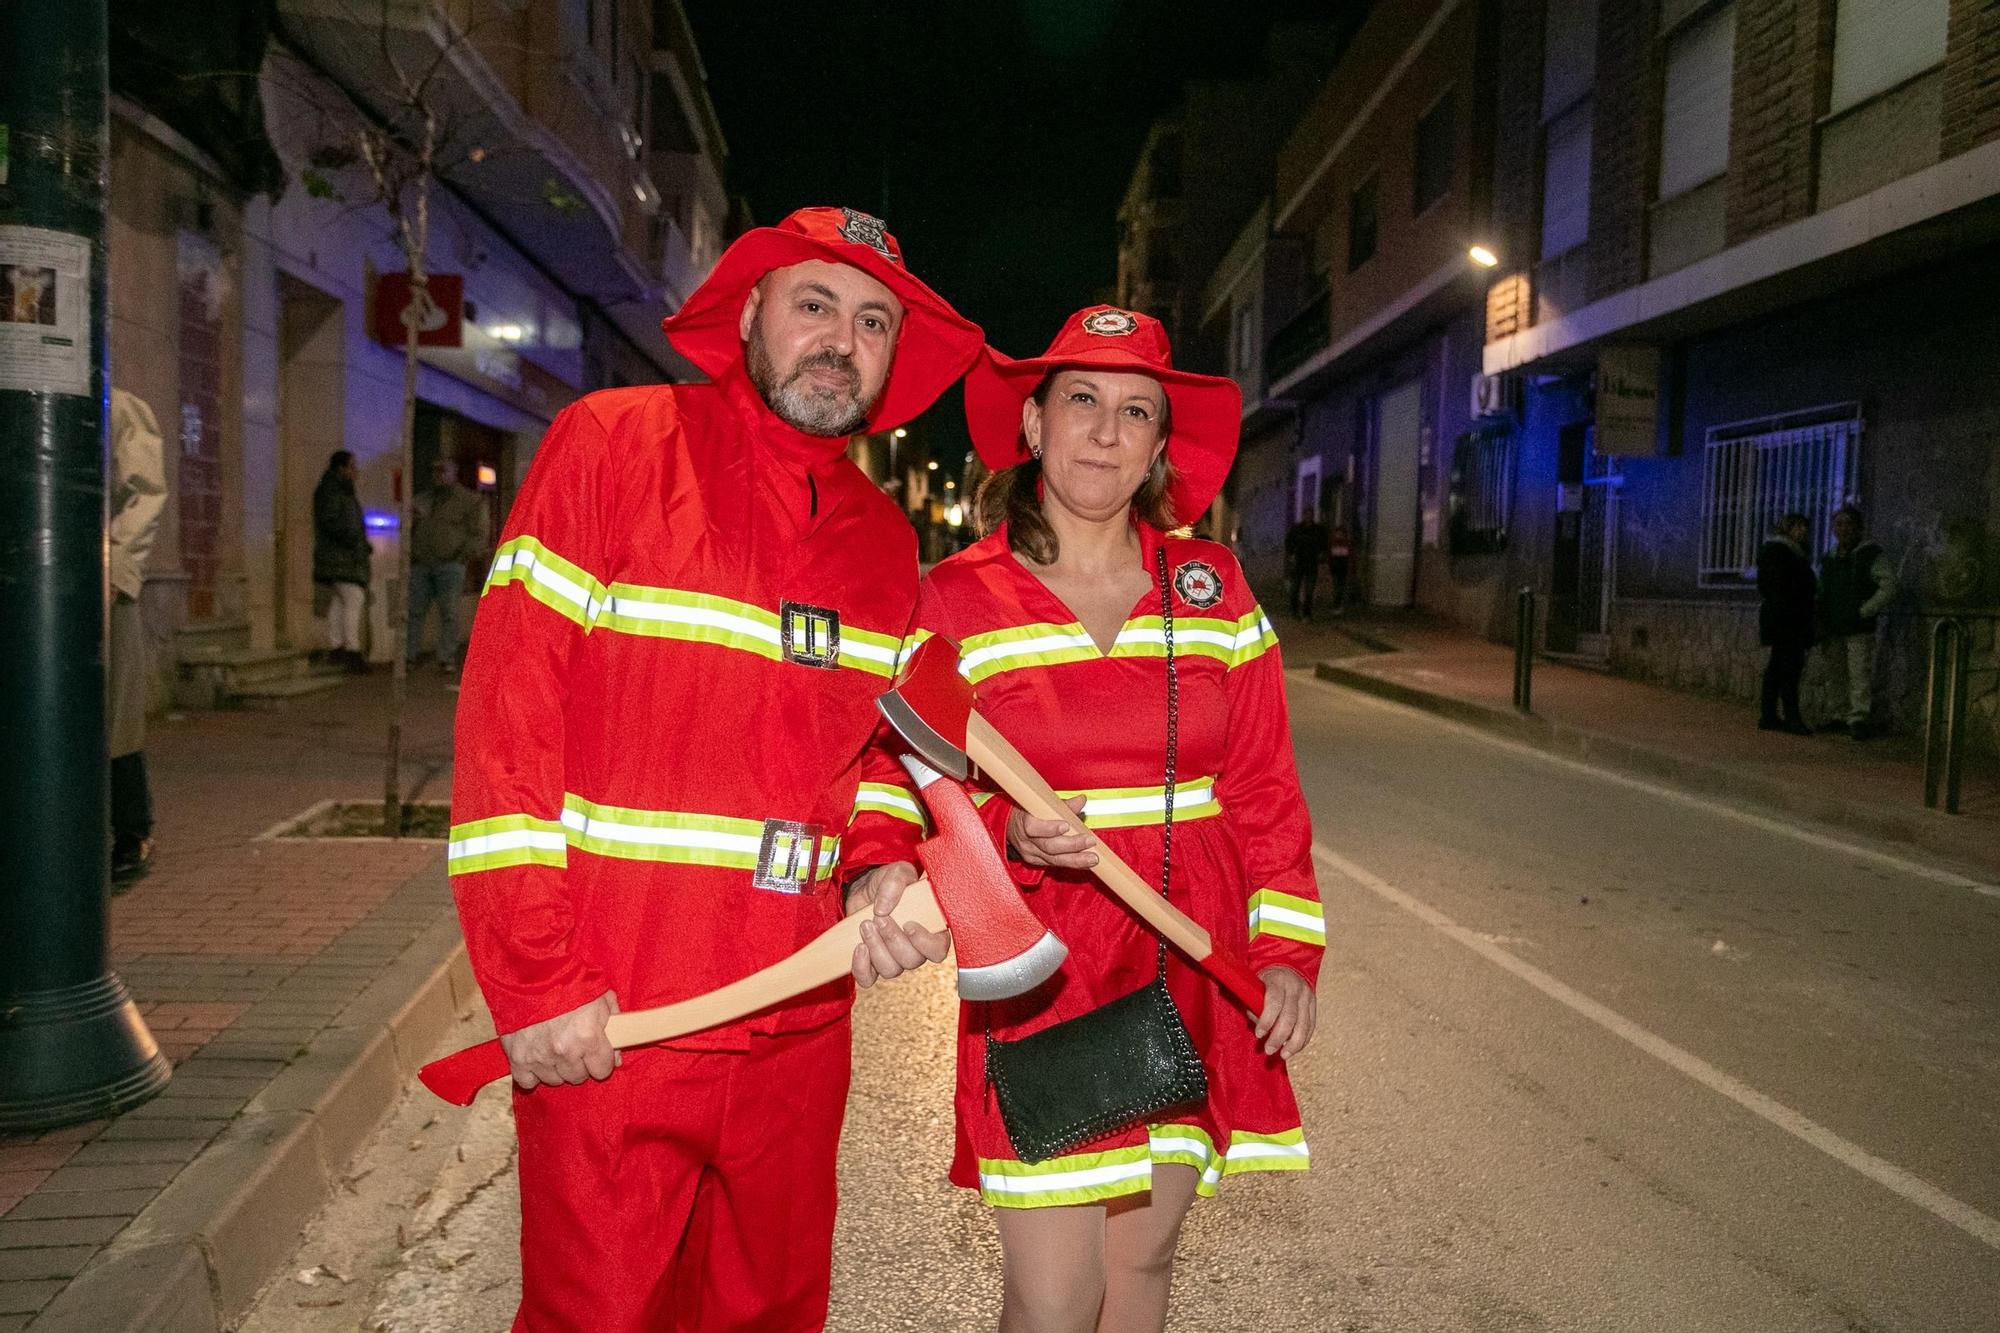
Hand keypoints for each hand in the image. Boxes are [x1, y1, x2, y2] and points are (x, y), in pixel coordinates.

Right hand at [498, 992, 619, 1090]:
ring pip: (555, 1079)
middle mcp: (565, 1052)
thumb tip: (616, 1057)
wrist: (532, 971)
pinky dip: (532, 1073)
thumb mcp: (602, 998)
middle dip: (579, 1063)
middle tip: (574, 1045)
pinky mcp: (518, 1057)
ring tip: (554, 1047)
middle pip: (578, 1077)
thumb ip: (614, 1028)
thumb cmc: (570, 981)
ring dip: (556, 1067)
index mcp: (588, 1037)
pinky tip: (537, 1057)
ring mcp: (540, 1057)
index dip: (601, 1060)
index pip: (602, 1070)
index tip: (596, 1052)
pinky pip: (528, 1081)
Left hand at [845, 862, 950, 987]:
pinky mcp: (871, 963)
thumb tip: (883, 908)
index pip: (938, 950)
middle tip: (879, 918)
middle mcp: (915, 948)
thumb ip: (895, 882)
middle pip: (912, 961)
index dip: (926, 944)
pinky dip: (861, 967)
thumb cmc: (888, 882)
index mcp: (930, 928)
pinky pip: (868, 978)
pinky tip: (858, 947)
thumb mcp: (896, 872)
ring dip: (876, 949)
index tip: (909, 924)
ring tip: (865, 925)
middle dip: (893, 939)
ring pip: (891, 970)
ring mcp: (893, 958)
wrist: (864, 889)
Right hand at [1006, 796, 1096, 869]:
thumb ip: (1061, 804)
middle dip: (1072, 845)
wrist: (1008, 826)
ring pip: (1054, 859)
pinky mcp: (1036, 862)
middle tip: (1090, 841)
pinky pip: (1056, 864)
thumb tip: (1081, 800)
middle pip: (1049, 846)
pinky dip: (1072, 864)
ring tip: (1093, 858)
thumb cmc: (1024, 812)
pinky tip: (1086, 863)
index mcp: (1023, 821)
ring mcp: (1031, 853)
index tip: (1065, 825)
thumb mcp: (1038, 803)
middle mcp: (1026, 841)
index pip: (1033, 827)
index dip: (1049, 828)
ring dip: (1076, 859)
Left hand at [1253, 967, 1315, 1059]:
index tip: (1258, 1034)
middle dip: (1278, 1037)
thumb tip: (1260, 1029)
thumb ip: (1255, 1006)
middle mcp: (1295, 987)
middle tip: (1268, 1050)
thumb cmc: (1265, 981)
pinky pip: (1311, 1026)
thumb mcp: (1256, 987)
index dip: (1266, 1020)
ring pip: (1303, 1024)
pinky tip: (1294, 1049)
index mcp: (1278, 980)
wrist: (1286, 968)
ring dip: (1293, 1043)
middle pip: (1289, 1016)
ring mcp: (1307, 996)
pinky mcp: (1314, 1004)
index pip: (1274, 1002)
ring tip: (1283, 1055)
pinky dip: (1303, 1040)